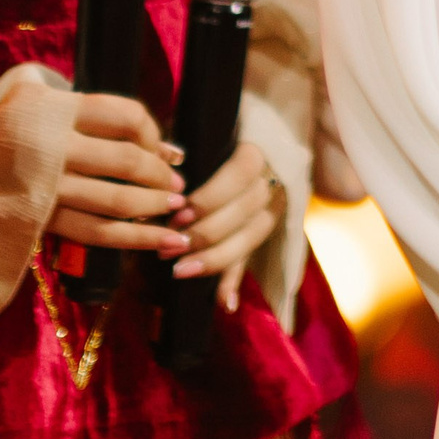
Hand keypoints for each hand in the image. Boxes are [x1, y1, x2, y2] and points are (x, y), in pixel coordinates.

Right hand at [46, 93, 188, 255]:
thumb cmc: (1, 122)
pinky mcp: (39, 220)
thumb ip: (87, 108)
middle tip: (180, 186)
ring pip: (115, 202)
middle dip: (161, 176)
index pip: (127, 117)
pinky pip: (94, 233)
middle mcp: (55, 148)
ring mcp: (47, 187)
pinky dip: (132, 238)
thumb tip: (154, 140)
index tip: (165, 149)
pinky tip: (157, 241)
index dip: (155, 133)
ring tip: (178, 214)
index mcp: (59, 110)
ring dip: (154, 209)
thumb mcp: (34, 92)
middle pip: (127, 162)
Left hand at [169, 141, 282, 310]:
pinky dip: (236, 281)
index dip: (210, 198)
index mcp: (260, 151)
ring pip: (252, 238)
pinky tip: (225, 304)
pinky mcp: (266, 231)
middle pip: (245, 212)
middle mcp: (274, 181)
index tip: (179, 212)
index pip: (240, 175)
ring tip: (180, 269)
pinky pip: (253, 258)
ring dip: (215, 259)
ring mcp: (274, 208)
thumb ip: (189, 151)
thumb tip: (164, 159)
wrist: (270, 134)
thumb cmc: (222, 135)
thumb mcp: (210, 134)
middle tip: (168, 245)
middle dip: (205, 233)